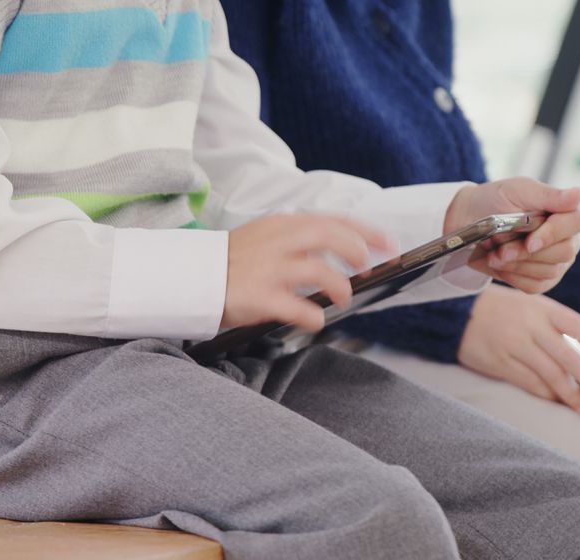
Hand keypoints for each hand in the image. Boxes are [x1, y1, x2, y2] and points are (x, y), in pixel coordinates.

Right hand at [222, 214, 392, 330]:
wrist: (189, 278)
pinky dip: (314, 316)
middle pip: (331, 237)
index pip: (334, 221)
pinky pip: (297, 308)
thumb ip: (298, 239)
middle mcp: (278, 242)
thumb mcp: (265, 238)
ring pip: (320, 271)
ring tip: (342, 298)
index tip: (390, 244)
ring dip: (339, 287)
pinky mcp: (258, 296)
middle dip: (357, 252)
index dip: (367, 232)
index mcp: (282, 225)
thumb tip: (342, 250)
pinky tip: (316, 319)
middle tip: (366, 269)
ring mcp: (269, 268)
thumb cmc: (232, 263)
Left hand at [443, 177, 579, 293]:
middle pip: (564, 252)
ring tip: (494, 254)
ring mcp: (558, 261)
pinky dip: (513, 277)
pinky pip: (534, 286)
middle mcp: (569, 238)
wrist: (472, 219)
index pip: (576, 223)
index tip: (529, 241)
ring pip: (548, 271)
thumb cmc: (498, 200)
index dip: (553, 234)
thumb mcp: (519, 191)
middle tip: (501, 249)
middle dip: (527, 253)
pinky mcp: (543, 280)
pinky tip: (499, 264)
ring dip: (516, 265)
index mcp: (567, 211)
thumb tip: (579, 194)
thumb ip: (549, 195)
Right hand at [458, 284, 579, 413]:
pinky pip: (528, 382)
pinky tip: (559, 402)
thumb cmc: (504, 311)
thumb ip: (556, 328)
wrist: (458, 312)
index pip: (577, 326)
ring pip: (549, 373)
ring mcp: (514, 345)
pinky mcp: (499, 362)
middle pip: (567, 356)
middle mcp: (530, 326)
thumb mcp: (532, 307)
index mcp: (543, 308)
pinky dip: (546, 394)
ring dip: (571, 394)